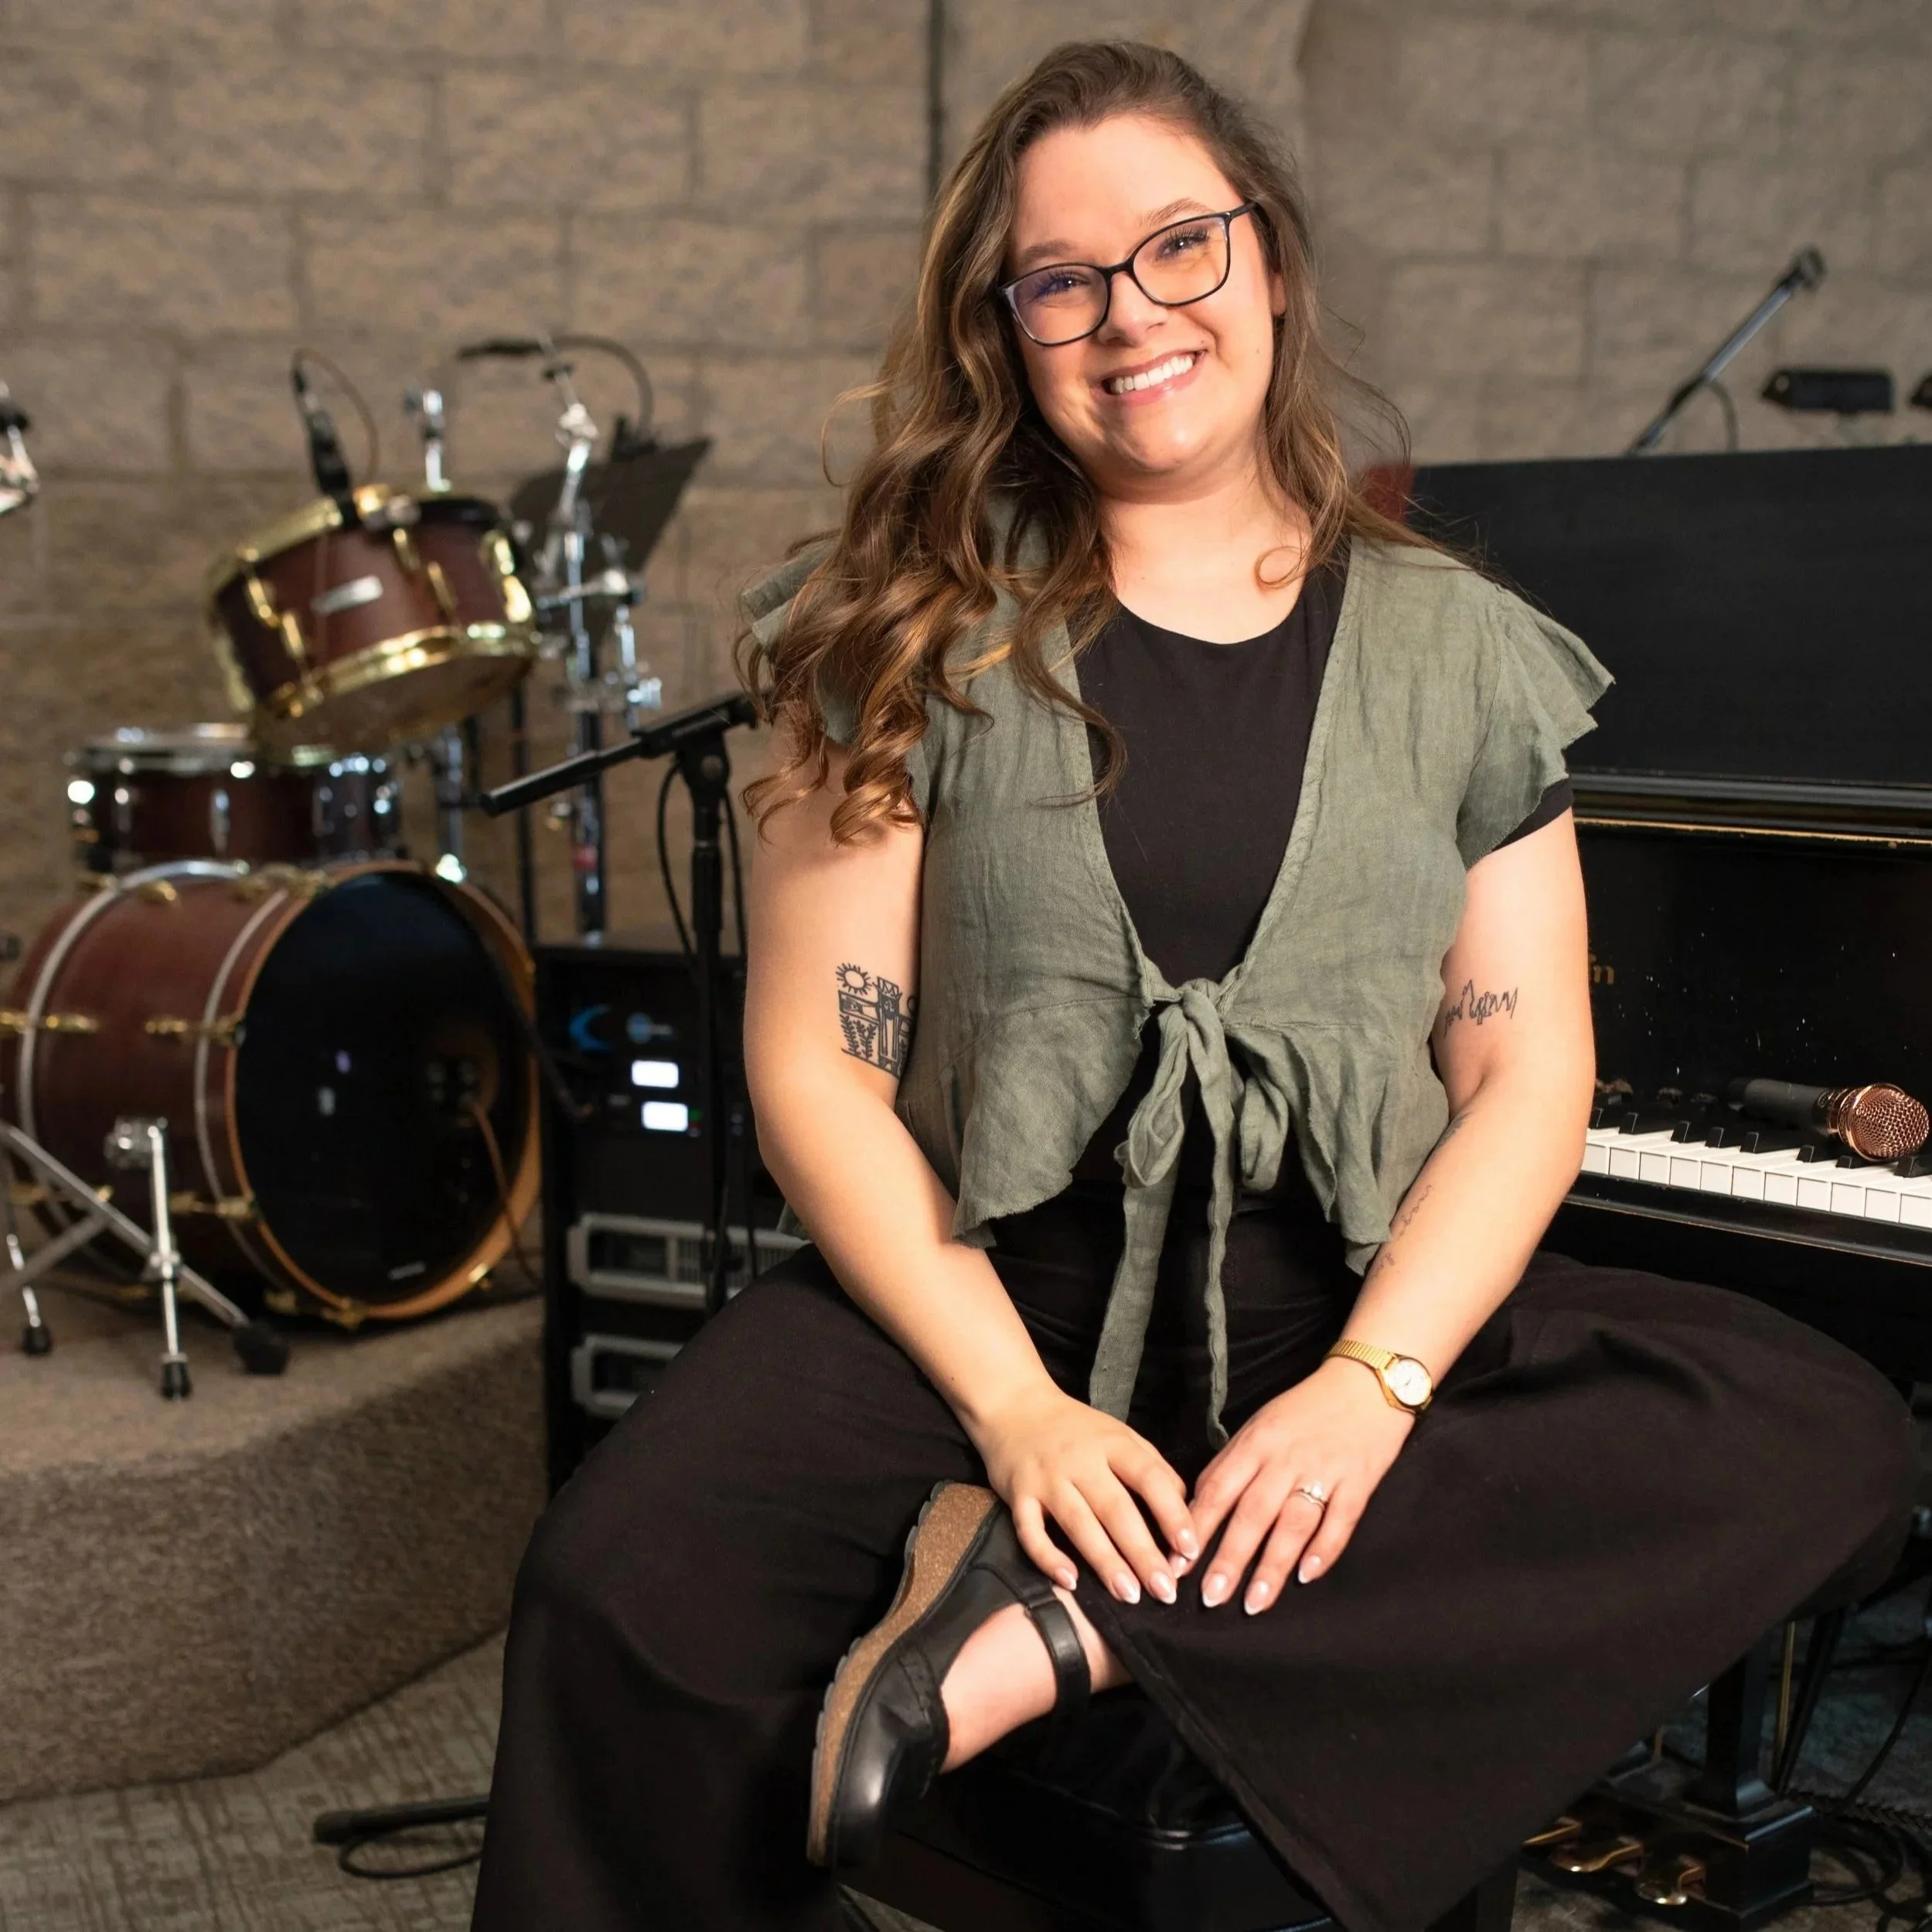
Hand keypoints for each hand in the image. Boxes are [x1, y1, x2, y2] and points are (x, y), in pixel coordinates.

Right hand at [969, 1382, 1197, 1605]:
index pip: (1149, 1478)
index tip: (1190, 1550)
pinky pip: (1030, 1531)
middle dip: (1143, 1552)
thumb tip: (1184, 1512)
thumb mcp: (1119, 1436)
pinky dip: (1048, 1557)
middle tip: (1165, 1591)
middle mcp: (1081, 1460)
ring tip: (1129, 1595)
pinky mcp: (1018, 1495)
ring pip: (1079, 1523)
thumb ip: (1153, 1468)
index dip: (1172, 1514)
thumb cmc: (1076, 1430)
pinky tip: (1069, 1581)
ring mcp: (1047, 1478)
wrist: (1015, 1406)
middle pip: (1116, 1509)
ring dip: (1105, 1561)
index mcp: (1113, 1443)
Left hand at [1189, 1358, 1413, 1613]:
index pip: (1218, 1489)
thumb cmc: (1305, 1409)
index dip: (1196, 1528)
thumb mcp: (1259, 1426)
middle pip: (1251, 1513)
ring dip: (1272, 1566)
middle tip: (1210, 1598)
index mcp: (1255, 1443)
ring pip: (1292, 1523)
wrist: (1366, 1384)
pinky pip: (1339, 1521)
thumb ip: (1232, 1464)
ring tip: (1254, 1602)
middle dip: (1229, 1558)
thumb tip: (1200, 1505)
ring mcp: (1323, 1471)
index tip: (1177, 1565)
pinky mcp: (1358, 1482)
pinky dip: (1323, 1550)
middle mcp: (1285, 1458)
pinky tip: (1307, 1577)